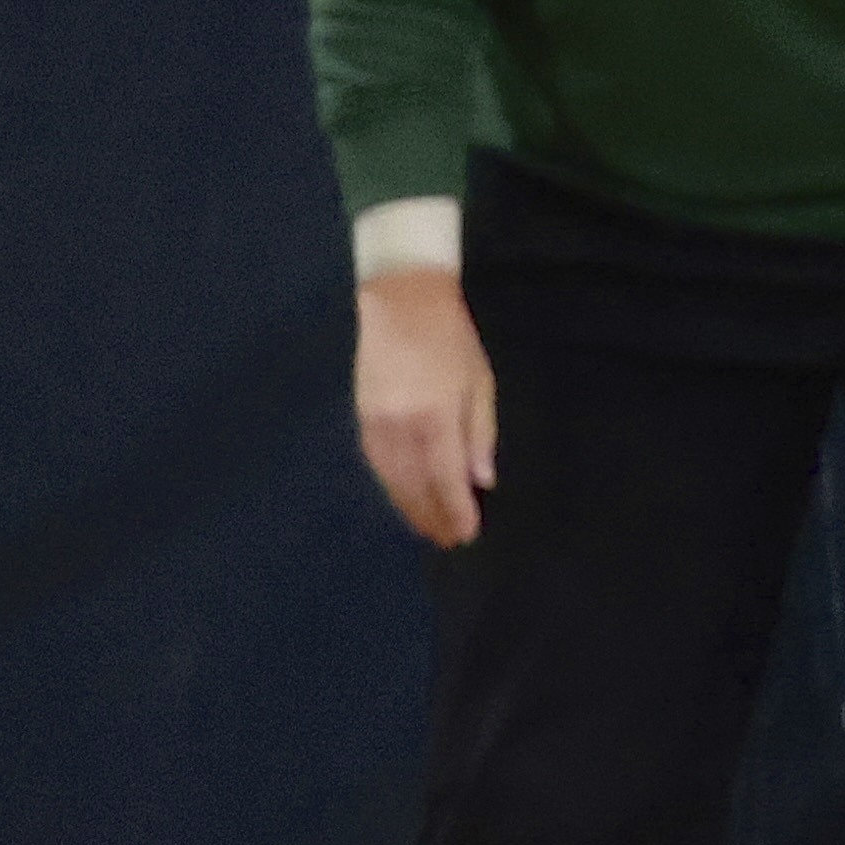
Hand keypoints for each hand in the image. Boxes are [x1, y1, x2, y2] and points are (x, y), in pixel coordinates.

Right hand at [351, 268, 495, 546]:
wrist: (401, 304)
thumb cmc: (451, 340)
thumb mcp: (479, 382)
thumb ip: (480, 433)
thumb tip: (481, 480)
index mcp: (436, 417)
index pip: (446, 478)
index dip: (455, 510)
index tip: (466, 533)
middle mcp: (402, 428)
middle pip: (415, 486)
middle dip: (431, 516)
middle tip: (446, 540)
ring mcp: (376, 425)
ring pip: (392, 480)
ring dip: (409, 507)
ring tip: (425, 527)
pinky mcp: (362, 418)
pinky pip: (377, 464)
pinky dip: (391, 486)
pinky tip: (402, 496)